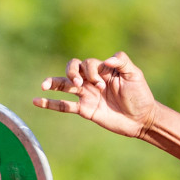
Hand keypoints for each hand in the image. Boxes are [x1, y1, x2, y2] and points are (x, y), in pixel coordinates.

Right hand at [34, 52, 158, 138]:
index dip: (91, 71)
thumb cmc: (140, 95)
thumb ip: (122, 61)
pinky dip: (49, 103)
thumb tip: (106, 60)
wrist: (142, 118)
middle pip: (72, 69)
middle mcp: (91, 80)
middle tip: (80, 84)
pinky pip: (64, 106)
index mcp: (101, 70)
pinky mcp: (85, 110)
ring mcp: (87, 95)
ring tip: (44, 85)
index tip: (102, 84)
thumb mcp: (134, 74)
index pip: (87, 64)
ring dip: (53, 83)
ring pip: (64, 85)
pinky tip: (36, 101)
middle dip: (72, 73)